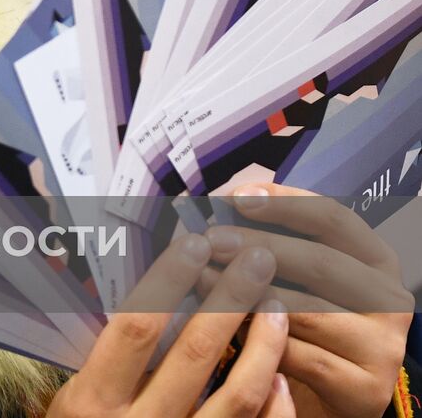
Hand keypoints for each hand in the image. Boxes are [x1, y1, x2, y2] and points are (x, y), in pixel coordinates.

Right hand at [49, 232, 294, 416]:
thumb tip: (149, 290)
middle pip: (195, 353)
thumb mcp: (72, 403)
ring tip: (276, 304)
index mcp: (90, 405)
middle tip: (258, 257)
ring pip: (240, 395)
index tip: (194, 243)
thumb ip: (107, 361)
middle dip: (231, 298)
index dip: (168, 282)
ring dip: (264, 343)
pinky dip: (275, 403)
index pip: (135, 328)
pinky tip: (279, 370)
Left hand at [199, 182, 412, 417]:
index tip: (237, 197)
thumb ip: (270, 237)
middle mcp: (390, 300)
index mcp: (376, 260)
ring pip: (305, 311)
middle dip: (256, 246)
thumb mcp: (292, 273)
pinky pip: (298, 356)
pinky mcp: (364, 389)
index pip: (334, 218)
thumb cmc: (298, 320)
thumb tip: (223, 202)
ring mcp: (383, 347)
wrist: (316, 392)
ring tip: (200, 279)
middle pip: (319, 262)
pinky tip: (223, 326)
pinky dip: (256, 339)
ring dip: (245, 292)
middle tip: (209, 240)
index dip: (285, 204)